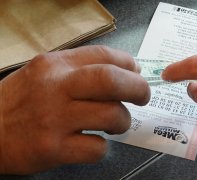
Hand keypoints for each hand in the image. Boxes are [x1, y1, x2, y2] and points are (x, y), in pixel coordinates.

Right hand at [0, 45, 149, 173]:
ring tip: (115, 123)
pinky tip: (92, 142)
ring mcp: (54, 119)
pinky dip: (102, 147)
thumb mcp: (45, 73)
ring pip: (111, 115)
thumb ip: (82, 68)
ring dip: (122, 121)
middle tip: (143, 97)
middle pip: (111, 80)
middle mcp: (55, 88)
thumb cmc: (21, 102)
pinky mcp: (52, 149)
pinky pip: (96, 148)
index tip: (136, 73)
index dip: (129, 64)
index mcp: (55, 66)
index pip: (104, 55)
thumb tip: (128, 69)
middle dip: (138, 88)